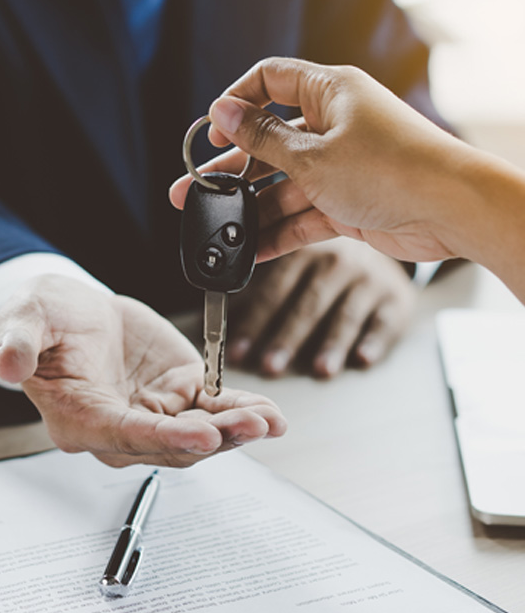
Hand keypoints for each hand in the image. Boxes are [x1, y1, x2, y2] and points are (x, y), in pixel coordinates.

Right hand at [0, 275, 285, 467]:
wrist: (74, 313)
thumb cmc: (46, 320)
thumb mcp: (23, 319)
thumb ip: (17, 342)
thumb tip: (6, 364)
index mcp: (79, 418)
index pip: (124, 436)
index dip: (164, 438)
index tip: (202, 435)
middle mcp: (120, 429)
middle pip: (171, 444)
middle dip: (214, 438)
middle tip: (251, 425)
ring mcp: (155, 415)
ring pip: (199, 433)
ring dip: (236, 430)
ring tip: (269, 420)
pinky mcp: (181, 396)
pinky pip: (214, 410)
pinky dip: (241, 412)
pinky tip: (270, 414)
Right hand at [170, 58, 470, 264]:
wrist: (449, 211)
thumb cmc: (390, 168)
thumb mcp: (312, 154)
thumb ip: (262, 138)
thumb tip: (222, 111)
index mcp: (328, 93)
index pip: (270, 81)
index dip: (236, 103)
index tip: (212, 133)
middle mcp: (332, 126)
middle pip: (268, 143)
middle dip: (230, 170)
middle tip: (191, 191)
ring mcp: (339, 167)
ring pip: (282, 185)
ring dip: (251, 208)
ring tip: (217, 229)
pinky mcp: (346, 203)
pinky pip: (302, 215)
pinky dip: (279, 232)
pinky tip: (251, 250)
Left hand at [228, 241, 415, 377]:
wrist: (387, 241)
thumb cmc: (330, 260)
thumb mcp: (299, 256)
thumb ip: (264, 279)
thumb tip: (216, 305)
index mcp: (304, 251)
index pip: (274, 289)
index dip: (254, 321)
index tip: (236, 351)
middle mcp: (337, 262)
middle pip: (307, 304)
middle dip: (287, 337)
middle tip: (270, 366)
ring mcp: (369, 280)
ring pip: (346, 314)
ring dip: (331, 343)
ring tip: (319, 370)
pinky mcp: (396, 298)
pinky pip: (384, 321)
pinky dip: (375, 340)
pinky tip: (363, 359)